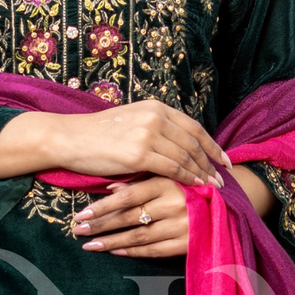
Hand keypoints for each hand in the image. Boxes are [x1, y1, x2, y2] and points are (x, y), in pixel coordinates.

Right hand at [0, 100, 230, 187]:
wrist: (70, 138)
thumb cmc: (97, 135)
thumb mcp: (132, 122)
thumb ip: (155, 129)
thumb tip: (178, 147)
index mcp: (156, 107)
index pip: (193, 127)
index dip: (211, 145)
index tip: (224, 160)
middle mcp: (155, 117)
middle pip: (194, 142)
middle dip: (211, 162)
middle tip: (223, 178)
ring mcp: (147, 134)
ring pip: (185, 156)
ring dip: (202, 173)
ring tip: (212, 187)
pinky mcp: (138, 154)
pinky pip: (171, 168)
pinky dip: (186, 178)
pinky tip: (195, 187)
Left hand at [73, 172, 192, 257]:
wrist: (229, 206)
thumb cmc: (191, 188)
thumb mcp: (169, 177)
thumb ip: (141, 180)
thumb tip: (110, 188)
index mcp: (168, 182)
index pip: (128, 196)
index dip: (103, 207)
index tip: (83, 213)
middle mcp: (175, 204)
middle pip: (129, 217)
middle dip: (101, 225)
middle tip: (78, 230)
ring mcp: (182, 225)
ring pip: (138, 236)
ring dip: (111, 241)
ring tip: (90, 244)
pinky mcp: (188, 243)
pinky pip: (154, 250)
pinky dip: (132, 251)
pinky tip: (114, 250)